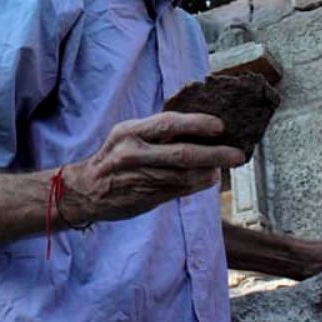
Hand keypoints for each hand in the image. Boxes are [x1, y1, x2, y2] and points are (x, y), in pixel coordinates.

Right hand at [64, 111, 245, 222]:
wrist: (84, 191)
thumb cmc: (112, 158)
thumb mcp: (126, 136)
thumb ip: (155, 132)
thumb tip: (196, 128)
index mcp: (128, 131)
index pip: (168, 123)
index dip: (197, 124)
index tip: (219, 126)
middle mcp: (133, 153)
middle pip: (181, 153)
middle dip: (214, 153)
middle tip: (236, 154)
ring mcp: (140, 177)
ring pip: (184, 175)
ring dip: (209, 172)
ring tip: (224, 166)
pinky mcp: (146, 198)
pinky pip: (178, 190)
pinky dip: (197, 185)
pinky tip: (208, 179)